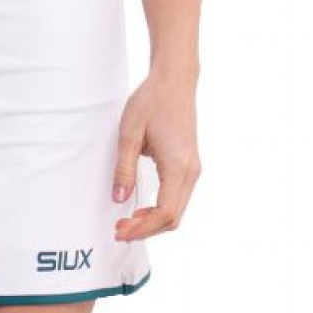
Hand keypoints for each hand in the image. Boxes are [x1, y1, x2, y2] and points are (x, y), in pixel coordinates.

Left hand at [111, 69, 200, 240]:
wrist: (174, 81)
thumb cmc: (151, 101)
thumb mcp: (129, 132)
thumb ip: (124, 168)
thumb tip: (119, 199)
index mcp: (177, 165)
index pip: (165, 212)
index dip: (142, 228)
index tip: (120, 230)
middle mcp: (191, 171)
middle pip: (173, 218)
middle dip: (146, 229)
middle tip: (119, 231)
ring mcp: (193, 169)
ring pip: (177, 210)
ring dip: (154, 221)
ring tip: (128, 222)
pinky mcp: (190, 165)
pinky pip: (178, 197)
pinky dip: (161, 209)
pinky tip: (142, 208)